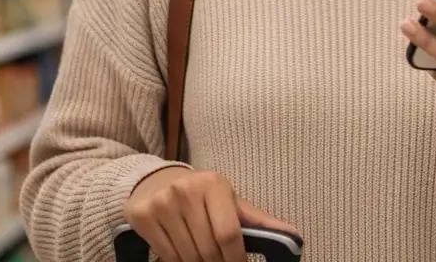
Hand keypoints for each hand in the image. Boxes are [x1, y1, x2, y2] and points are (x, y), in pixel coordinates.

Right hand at [125, 166, 296, 261]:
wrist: (156, 182)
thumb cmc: (201, 195)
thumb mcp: (230, 201)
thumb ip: (257, 220)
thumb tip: (292, 236)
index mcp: (214, 184)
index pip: (229, 234)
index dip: (236, 259)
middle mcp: (186, 190)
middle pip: (208, 249)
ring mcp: (162, 203)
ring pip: (187, 256)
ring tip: (203, 259)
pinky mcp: (143, 216)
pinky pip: (166, 255)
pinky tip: (184, 255)